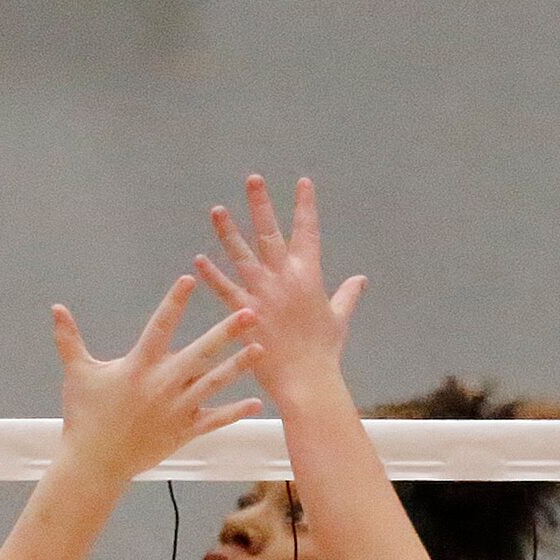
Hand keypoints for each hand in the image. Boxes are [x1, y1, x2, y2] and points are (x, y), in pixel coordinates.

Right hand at [51, 275, 262, 480]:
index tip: (189, 279)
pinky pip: (215, 420)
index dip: (175, 301)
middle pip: (201, 351)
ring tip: (260, 349)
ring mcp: (177, 408)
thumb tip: (56, 308)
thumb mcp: (77, 374)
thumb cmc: (85, 417)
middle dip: (227, 331)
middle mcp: (164, 383)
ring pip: (214, 382)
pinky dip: (236, 412)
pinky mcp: (184, 431)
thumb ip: (69, 339)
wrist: (95, 463)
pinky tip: (256, 402)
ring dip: (239, 365)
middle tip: (250, 312)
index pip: (160, 325)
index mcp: (140, 365)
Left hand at [192, 174, 367, 402]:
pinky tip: (199, 259)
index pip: (308, 232)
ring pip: (243, 255)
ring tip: (217, 210)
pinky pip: (225, 289)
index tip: (302, 182)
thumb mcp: (339, 319)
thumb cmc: (324, 352)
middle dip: (262, 205)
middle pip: (270, 234)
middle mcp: (284, 279)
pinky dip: (212, 274)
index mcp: (309, 276)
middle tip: (253, 180)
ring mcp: (262, 294)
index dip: (305, 206)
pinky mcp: (244, 312)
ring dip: (229, 232)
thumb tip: (360, 280)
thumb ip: (347, 295)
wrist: (307, 379)